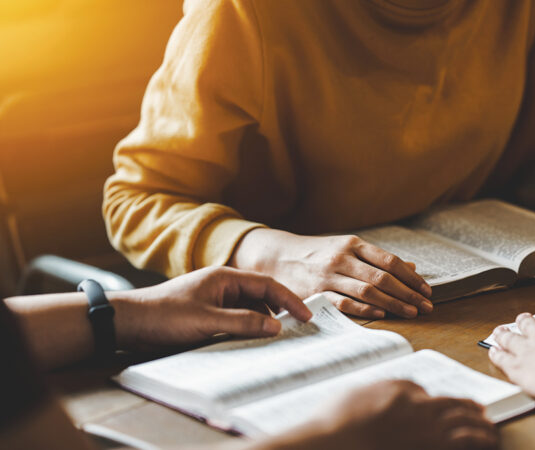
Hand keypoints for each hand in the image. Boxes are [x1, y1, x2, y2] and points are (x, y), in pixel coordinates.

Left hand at [113, 266, 311, 348]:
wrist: (129, 322)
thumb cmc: (165, 316)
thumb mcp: (208, 321)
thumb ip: (244, 322)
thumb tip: (276, 326)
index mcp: (225, 277)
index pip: (268, 285)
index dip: (290, 300)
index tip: (306, 316)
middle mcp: (222, 285)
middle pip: (261, 295)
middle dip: (280, 310)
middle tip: (298, 329)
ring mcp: (214, 299)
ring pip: (249, 308)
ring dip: (263, 321)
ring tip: (277, 338)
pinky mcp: (206, 313)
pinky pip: (236, 318)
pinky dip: (248, 327)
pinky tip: (253, 340)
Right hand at [230, 229, 432, 318]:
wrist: (277, 256)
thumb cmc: (318, 254)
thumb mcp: (347, 248)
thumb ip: (377, 258)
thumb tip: (412, 268)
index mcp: (353, 244)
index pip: (390, 261)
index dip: (411, 277)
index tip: (426, 290)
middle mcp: (342, 258)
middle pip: (383, 278)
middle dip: (408, 294)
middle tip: (426, 307)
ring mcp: (329, 276)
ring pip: (367, 291)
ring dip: (393, 304)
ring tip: (411, 313)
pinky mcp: (316, 293)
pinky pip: (345, 303)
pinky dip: (365, 309)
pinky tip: (381, 315)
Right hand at [298, 380, 497, 449]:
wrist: (333, 443)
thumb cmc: (337, 421)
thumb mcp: (359, 394)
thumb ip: (385, 390)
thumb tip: (405, 394)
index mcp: (402, 394)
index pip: (429, 395)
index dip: (448, 402)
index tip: (455, 406)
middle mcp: (419, 410)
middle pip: (453, 407)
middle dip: (470, 411)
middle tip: (483, 415)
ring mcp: (426, 432)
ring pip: (463, 425)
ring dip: (480, 428)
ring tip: (490, 432)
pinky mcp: (430, 447)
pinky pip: (462, 442)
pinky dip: (477, 441)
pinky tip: (486, 442)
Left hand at [488, 312, 534, 403]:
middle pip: (528, 324)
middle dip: (523, 322)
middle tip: (521, 320)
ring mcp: (528, 350)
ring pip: (510, 338)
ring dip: (503, 335)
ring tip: (498, 332)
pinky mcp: (518, 368)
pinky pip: (502, 359)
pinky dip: (496, 355)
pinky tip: (492, 353)